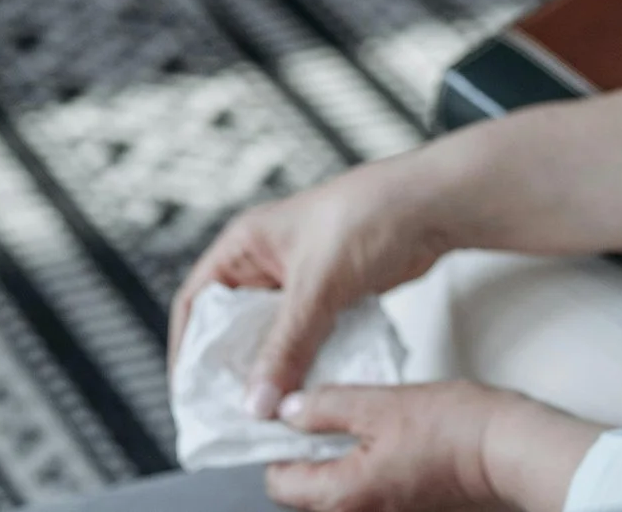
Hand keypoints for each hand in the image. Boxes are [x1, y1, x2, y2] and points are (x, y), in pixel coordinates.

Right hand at [167, 158, 446, 415]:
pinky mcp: (332, 295)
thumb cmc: (368, 219)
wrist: (432, 206)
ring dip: (274, 372)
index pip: (196, 302)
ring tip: (270, 416)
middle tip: (233, 416)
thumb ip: (287, 347)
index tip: (190, 395)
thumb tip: (257, 404)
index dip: (188, 349)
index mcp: (245, 244)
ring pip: (273, 338)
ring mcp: (300, 280)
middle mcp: (266, 262)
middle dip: (234, 370)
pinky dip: (306, 364)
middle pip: (233, 326)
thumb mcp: (318, 286)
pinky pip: (307, 339)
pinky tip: (309, 394)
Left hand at [264, 383, 602, 511]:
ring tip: (362, 421)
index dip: (279, 447)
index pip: (280, 483)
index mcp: (343, 495)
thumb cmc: (454, 429)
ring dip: (340, 458)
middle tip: (327, 412)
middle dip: (311, 452)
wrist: (507, 450)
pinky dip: (368, 466)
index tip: (290, 417)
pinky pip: (370, 492)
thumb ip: (326, 407)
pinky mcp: (407, 509)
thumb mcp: (380, 403)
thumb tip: (289, 411)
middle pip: (309, 492)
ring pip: (340, 491)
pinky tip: (387, 437)